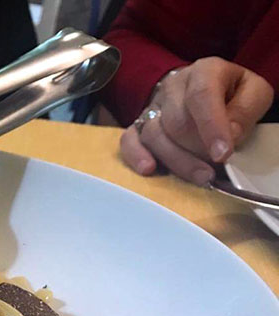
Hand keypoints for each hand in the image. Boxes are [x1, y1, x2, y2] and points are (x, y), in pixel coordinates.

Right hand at [119, 57, 273, 184]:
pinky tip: (149, 169)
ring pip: (154, 135)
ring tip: (200, 176)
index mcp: (204, 71)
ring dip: (177, 160)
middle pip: (176, 121)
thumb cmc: (233, 95)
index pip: (201, 95)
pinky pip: (129, 140)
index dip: (211, 126)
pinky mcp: (139, 126)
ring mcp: (152, 107)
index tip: (222, 154)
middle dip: (197, 150)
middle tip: (217, 167)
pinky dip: (136, 156)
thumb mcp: (254, 94)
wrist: (207, 92)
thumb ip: (246, 110)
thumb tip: (229, 135)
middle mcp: (173, 86)